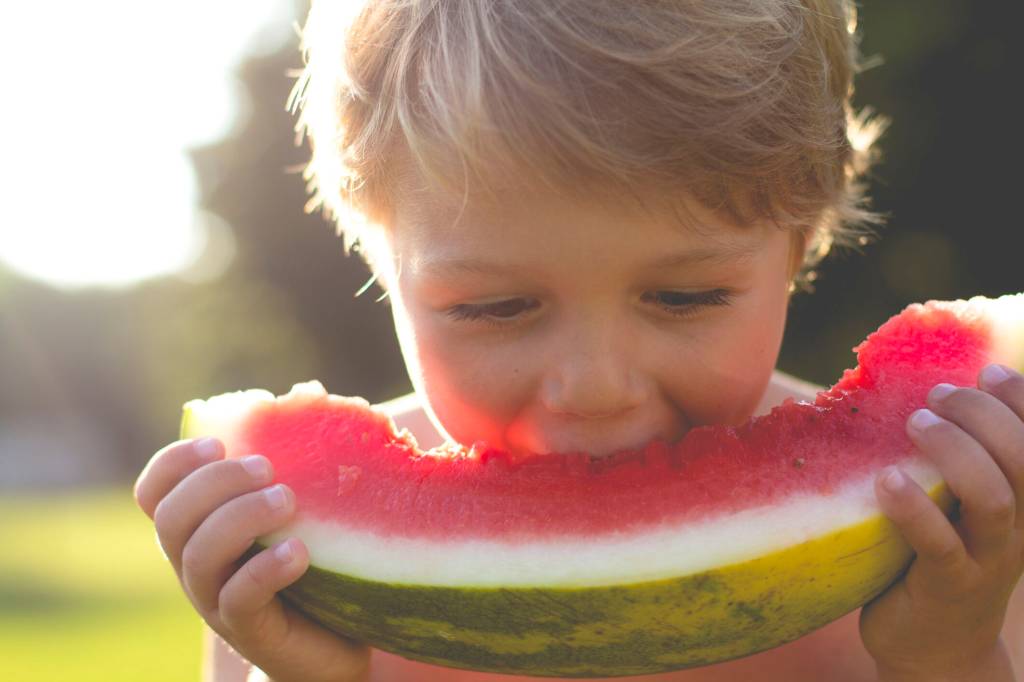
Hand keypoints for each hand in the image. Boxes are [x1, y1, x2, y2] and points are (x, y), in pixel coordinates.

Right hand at [134, 438, 370, 681]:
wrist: (330, 646)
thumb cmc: (313, 566)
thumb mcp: (302, 504)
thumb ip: (298, 449)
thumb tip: (308, 389)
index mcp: (198, 528)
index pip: (153, 492)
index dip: (173, 462)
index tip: (216, 441)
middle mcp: (195, 563)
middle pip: (172, 517)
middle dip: (214, 483)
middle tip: (268, 469)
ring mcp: (216, 599)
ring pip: (199, 554)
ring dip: (240, 517)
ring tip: (288, 501)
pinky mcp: (249, 629)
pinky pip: (238, 597)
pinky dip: (265, 568)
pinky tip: (299, 551)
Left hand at [859, 363, 1023, 679]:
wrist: (935, 649)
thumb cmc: (937, 559)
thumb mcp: (955, 508)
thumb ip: (952, 463)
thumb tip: (924, 396)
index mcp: (1023, 502)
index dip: (1023, 401)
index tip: (988, 371)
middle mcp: (1016, 529)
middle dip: (986, 416)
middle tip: (937, 396)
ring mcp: (987, 561)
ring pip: (994, 499)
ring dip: (956, 452)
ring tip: (914, 424)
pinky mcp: (947, 588)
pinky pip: (940, 546)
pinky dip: (915, 508)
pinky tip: (886, 480)